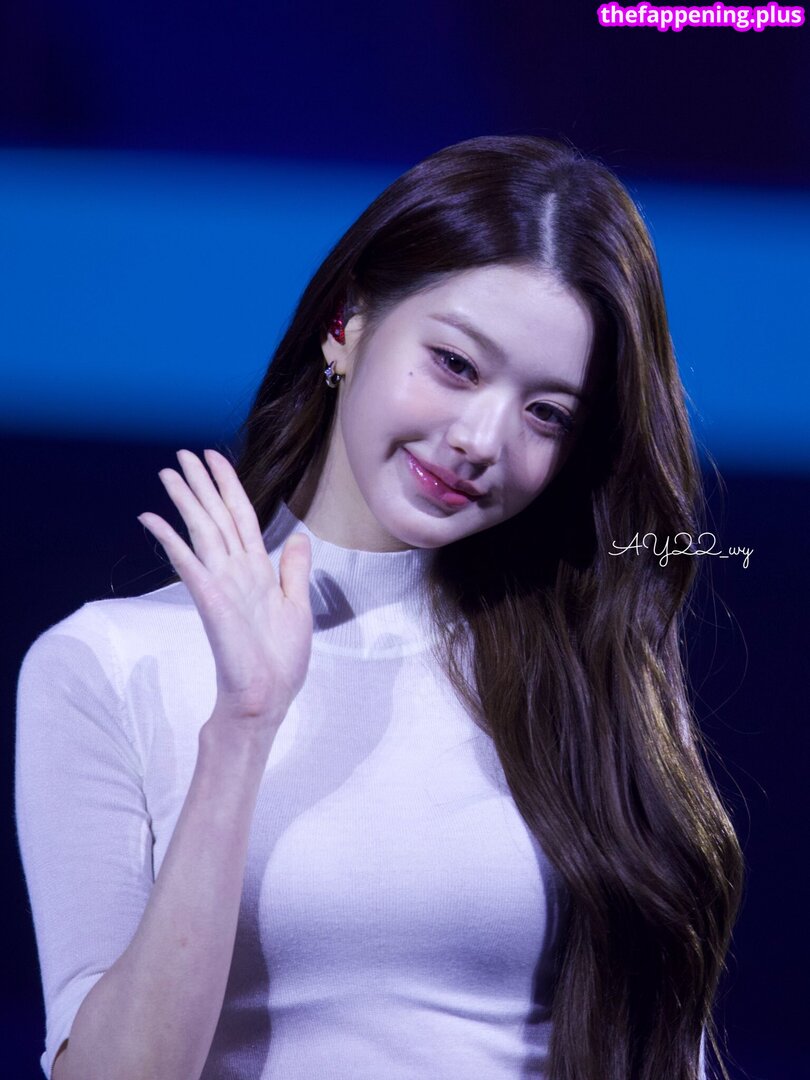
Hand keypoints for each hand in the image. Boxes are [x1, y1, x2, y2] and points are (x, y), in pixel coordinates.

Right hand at [138, 449, 312, 738]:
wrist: (266, 697)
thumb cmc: (280, 659)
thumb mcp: (298, 605)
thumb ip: (294, 570)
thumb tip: (298, 537)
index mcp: (258, 570)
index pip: (242, 517)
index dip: (229, 486)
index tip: (215, 459)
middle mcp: (236, 571)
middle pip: (217, 516)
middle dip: (201, 483)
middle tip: (183, 454)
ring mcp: (221, 584)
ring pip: (202, 531)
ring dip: (186, 500)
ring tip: (168, 473)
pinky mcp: (210, 601)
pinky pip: (189, 564)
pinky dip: (172, 541)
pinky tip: (153, 520)